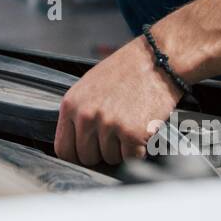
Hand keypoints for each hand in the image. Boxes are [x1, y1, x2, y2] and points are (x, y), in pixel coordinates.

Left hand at [54, 37, 182, 165]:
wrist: (156, 61)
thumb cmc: (126, 71)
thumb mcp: (88, 86)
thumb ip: (78, 114)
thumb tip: (75, 141)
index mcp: (71, 105)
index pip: (63, 149)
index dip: (77, 154)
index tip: (88, 152)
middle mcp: (86, 116)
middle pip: (87, 158)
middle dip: (101, 152)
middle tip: (114, 134)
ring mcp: (108, 126)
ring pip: (110, 159)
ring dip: (121, 149)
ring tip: (129, 123)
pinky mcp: (131, 134)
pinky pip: (131, 157)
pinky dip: (139, 149)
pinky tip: (140, 129)